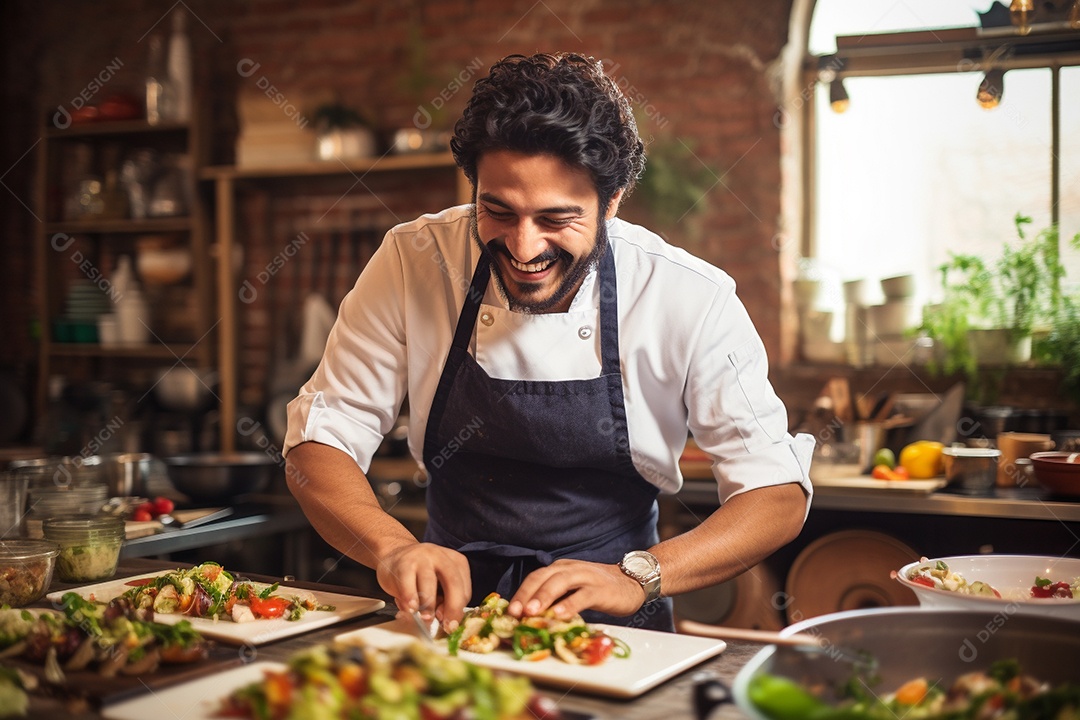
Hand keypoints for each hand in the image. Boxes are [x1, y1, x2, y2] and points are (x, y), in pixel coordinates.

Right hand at [376, 543, 471, 630]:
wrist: (393, 556)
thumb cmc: (419, 575)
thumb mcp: (438, 584)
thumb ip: (445, 599)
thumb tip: (445, 619)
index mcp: (455, 561)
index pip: (464, 588)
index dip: (459, 609)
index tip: (452, 624)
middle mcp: (440, 557)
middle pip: (453, 583)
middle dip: (451, 608)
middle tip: (446, 626)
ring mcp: (421, 559)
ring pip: (429, 586)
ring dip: (428, 607)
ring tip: (426, 619)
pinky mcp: (403, 565)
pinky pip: (408, 587)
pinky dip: (410, 602)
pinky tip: (411, 609)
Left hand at [508, 558, 643, 619]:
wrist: (632, 581)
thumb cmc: (598, 589)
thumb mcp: (572, 589)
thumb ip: (554, 598)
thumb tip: (530, 617)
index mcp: (560, 568)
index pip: (535, 578)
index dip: (520, 593)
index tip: (509, 610)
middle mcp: (569, 569)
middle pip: (542, 578)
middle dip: (526, 595)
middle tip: (514, 612)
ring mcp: (585, 577)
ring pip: (560, 583)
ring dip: (543, 596)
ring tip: (531, 612)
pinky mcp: (600, 589)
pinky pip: (582, 596)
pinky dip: (569, 605)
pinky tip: (559, 615)